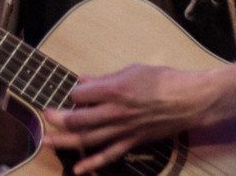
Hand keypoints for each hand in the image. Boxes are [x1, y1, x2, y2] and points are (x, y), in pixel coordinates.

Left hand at [42, 64, 220, 173]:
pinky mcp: (132, 142)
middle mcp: (115, 112)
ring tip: (46, 141)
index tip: (73, 90)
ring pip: (87, 139)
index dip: (73, 92)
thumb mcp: (132, 70)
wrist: (189, 100)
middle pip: (78, 119)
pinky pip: (108, 155)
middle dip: (58, 118)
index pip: (80, 94)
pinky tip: (77, 169)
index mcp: (114, 89)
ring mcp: (123, 130)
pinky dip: (92, 163)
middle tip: (46, 115)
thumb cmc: (163, 80)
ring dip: (64, 141)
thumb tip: (83, 79)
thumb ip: (105, 77)